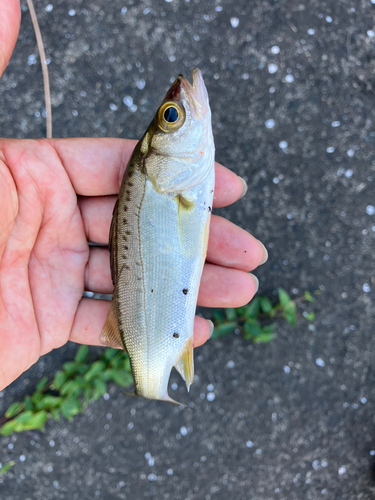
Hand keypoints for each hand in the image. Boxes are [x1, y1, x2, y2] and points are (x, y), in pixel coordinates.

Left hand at [0, 138, 265, 389]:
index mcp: (34, 173)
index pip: (122, 167)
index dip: (179, 174)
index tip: (229, 186)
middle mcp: (49, 219)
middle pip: (141, 224)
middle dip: (200, 238)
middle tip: (249, 250)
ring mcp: (51, 271)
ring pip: (134, 274)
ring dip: (189, 285)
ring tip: (239, 291)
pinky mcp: (47, 320)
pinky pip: (108, 322)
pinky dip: (151, 328)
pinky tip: (193, 330)